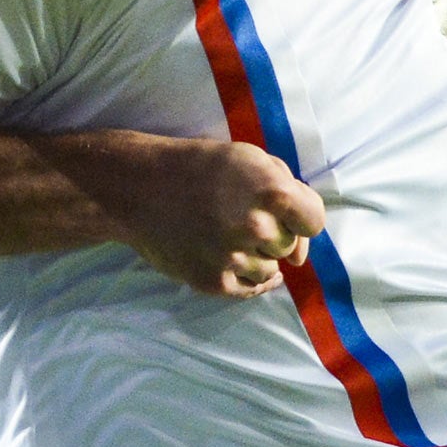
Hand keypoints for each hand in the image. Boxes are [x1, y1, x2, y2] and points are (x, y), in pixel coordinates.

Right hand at [112, 135, 325, 298]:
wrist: (132, 187)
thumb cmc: (193, 167)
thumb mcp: (245, 157)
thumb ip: (286, 190)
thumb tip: (301, 248)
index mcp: (270, 189)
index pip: (314, 220)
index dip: (299, 216)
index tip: (279, 212)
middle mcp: (256, 225)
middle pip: (288, 246)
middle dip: (271, 233)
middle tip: (236, 217)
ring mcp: (234, 256)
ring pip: (269, 269)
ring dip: (254, 255)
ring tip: (221, 234)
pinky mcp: (213, 280)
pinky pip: (249, 289)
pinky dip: (244, 277)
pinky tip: (228, 259)